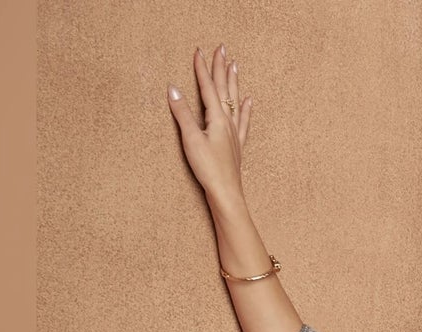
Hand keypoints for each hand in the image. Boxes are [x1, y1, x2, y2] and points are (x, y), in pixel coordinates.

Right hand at [167, 44, 251, 209]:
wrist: (226, 193)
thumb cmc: (209, 169)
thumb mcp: (191, 139)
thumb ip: (182, 113)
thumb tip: (173, 89)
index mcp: (217, 118)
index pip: (208, 87)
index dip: (202, 69)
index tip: (198, 51)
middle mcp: (228, 122)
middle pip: (224, 89)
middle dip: (221, 68)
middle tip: (222, 48)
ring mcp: (234, 133)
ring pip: (234, 101)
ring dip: (233, 82)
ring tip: (235, 66)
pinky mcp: (237, 146)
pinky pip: (243, 121)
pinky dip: (245, 109)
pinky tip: (249, 101)